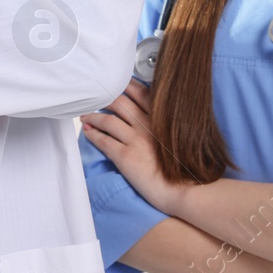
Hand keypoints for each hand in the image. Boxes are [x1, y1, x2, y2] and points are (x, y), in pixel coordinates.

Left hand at [81, 81, 188, 213]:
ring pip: (107, 120)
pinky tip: (87, 131)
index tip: (114, 83)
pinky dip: (92, 134)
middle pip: (119, 102)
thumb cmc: (187, 167)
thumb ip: (167, 122)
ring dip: (93, 116)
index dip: (124, 85)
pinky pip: (103, 140)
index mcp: (163, 117)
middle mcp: (148, 124)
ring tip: (85, 116)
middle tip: (95, 98)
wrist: (187, 189)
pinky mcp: (126, 156)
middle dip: (104, 98)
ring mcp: (136, 139)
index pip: (140, 92)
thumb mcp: (181, 136)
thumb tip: (155, 115)